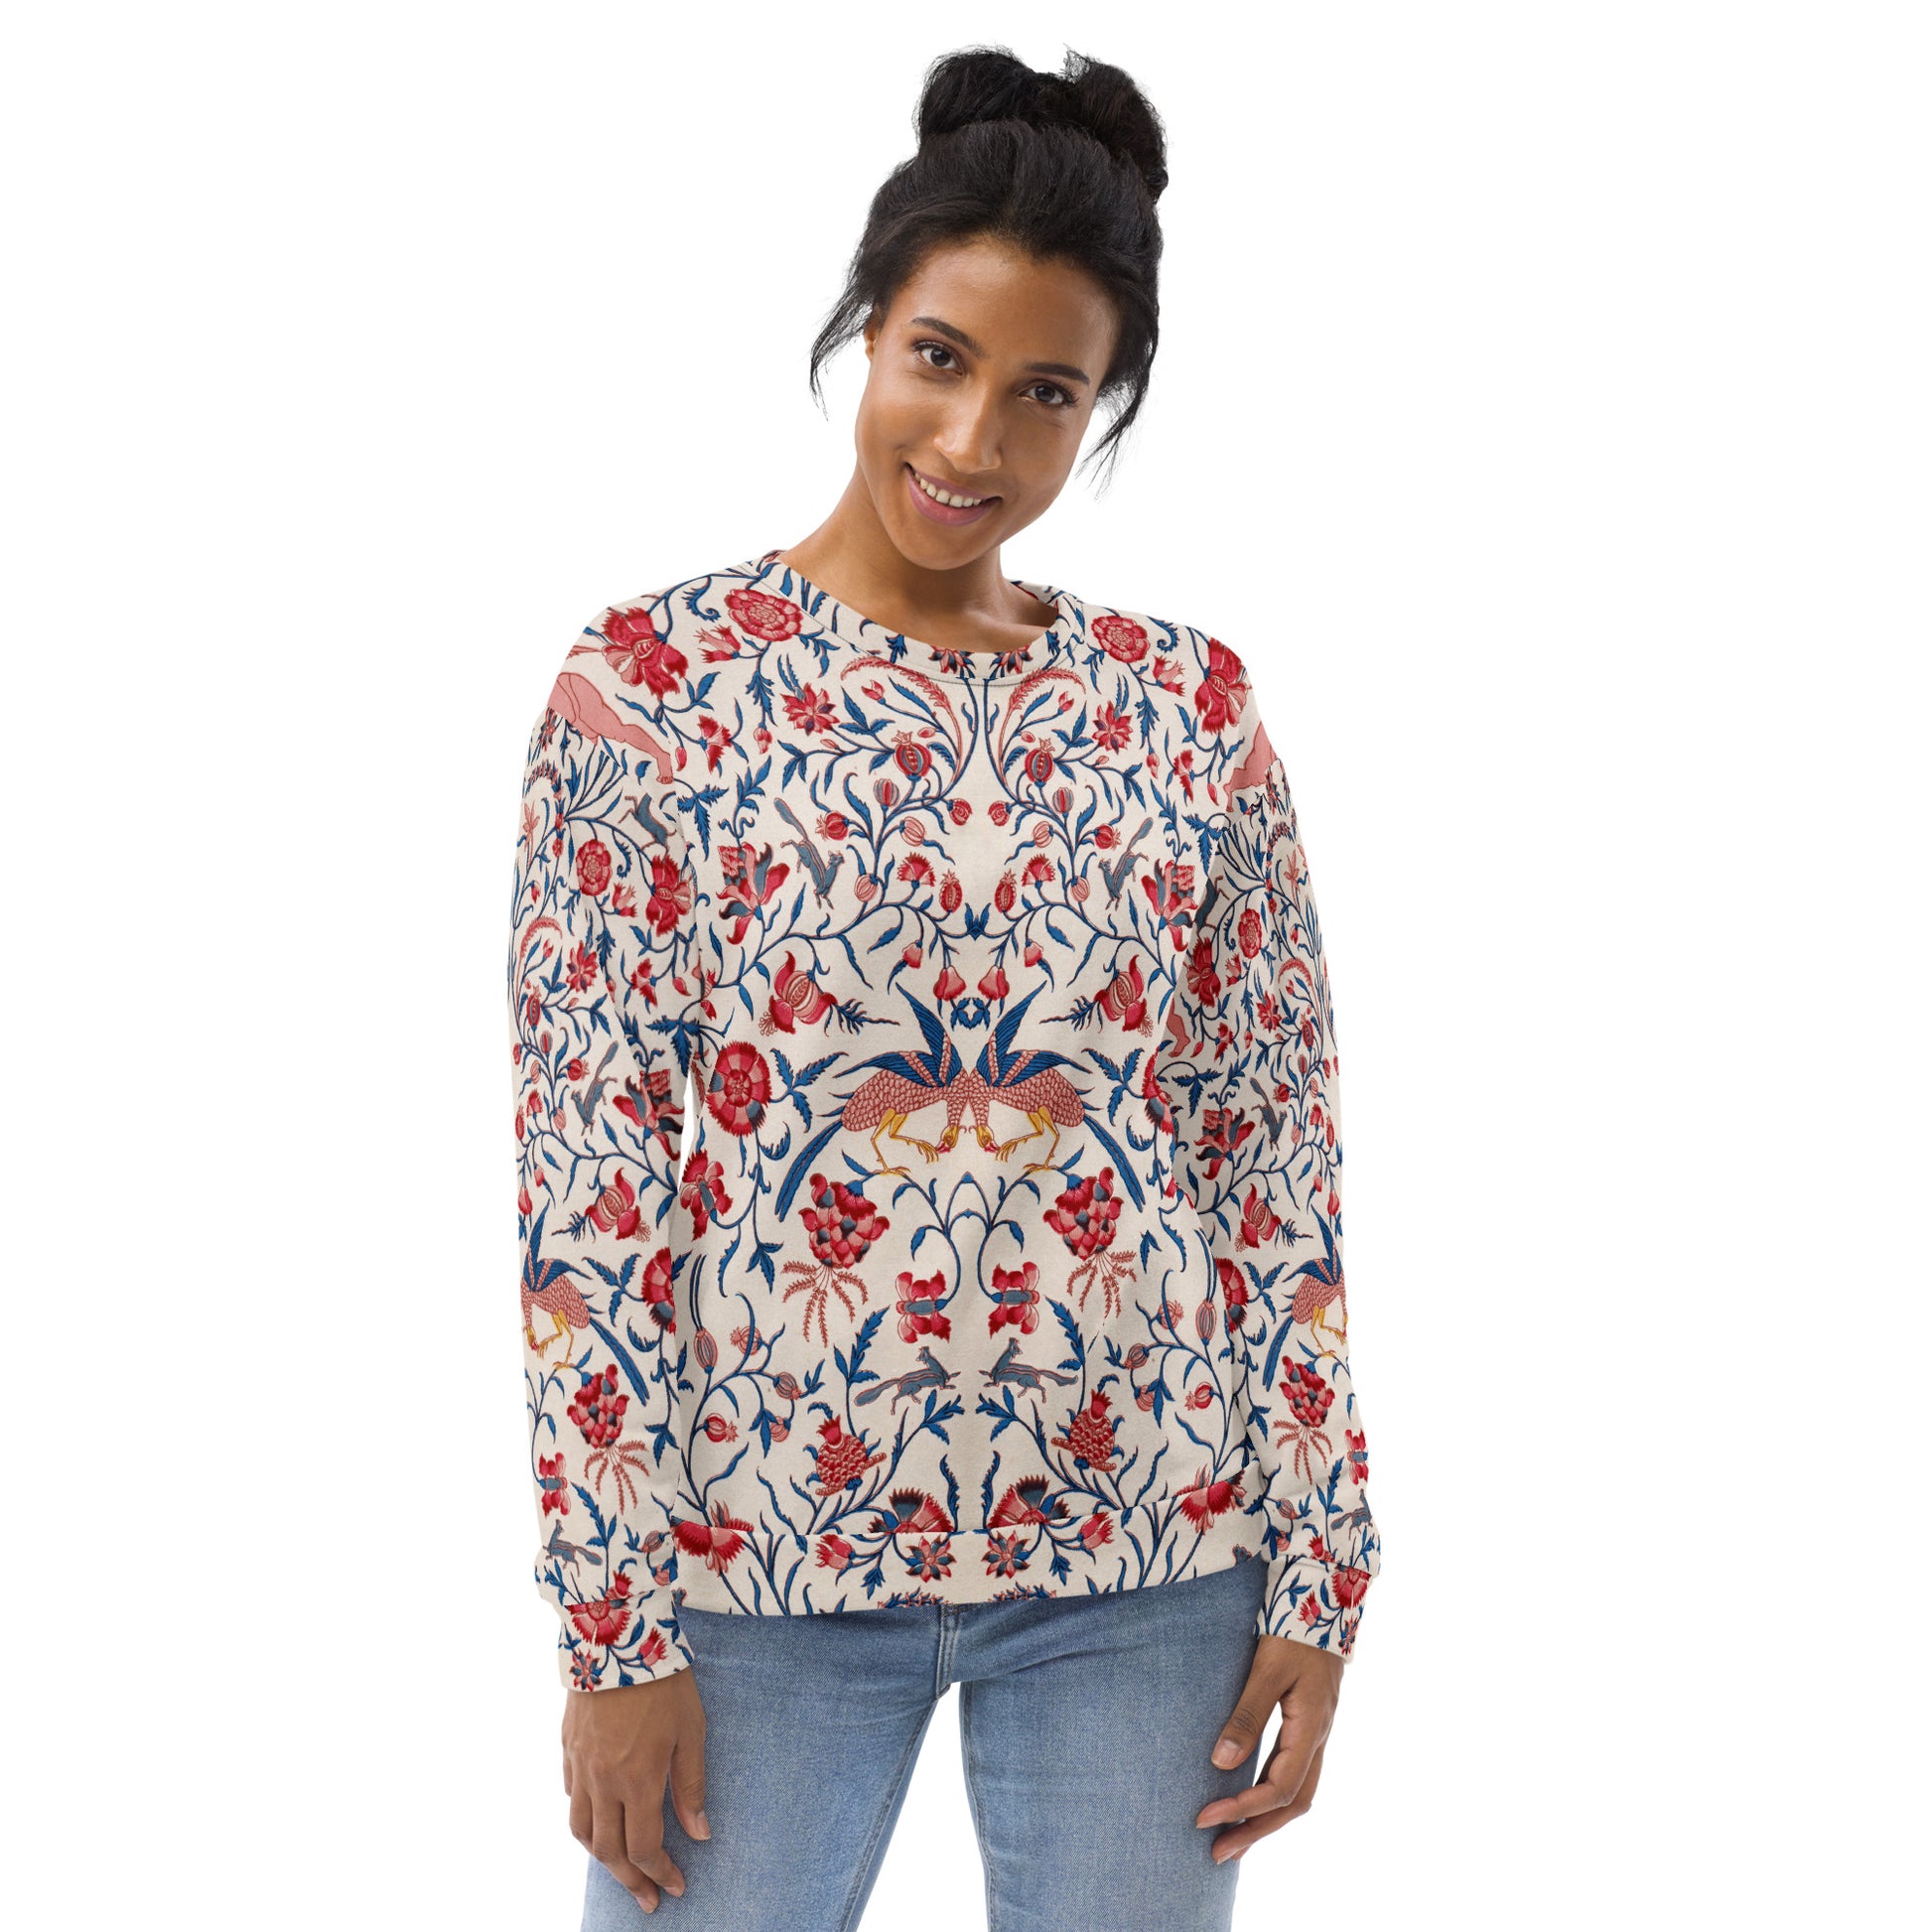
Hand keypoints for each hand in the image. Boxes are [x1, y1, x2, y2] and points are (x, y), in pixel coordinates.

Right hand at [563, 1666, 709, 1913]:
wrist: (617, 1635)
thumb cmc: (664, 1681)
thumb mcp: (691, 1730)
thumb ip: (691, 1785)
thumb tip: (699, 1834)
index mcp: (638, 1780)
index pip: (646, 1847)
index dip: (661, 1873)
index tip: (676, 1887)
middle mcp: (603, 1781)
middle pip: (609, 1851)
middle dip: (631, 1882)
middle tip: (648, 1899)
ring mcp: (580, 1766)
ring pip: (581, 1831)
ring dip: (602, 1858)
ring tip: (621, 1869)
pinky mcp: (567, 1748)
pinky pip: (570, 1798)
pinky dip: (584, 1819)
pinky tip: (599, 1819)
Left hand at [1195, 1634, 1344, 1863]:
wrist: (1324, 1599)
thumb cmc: (1293, 1631)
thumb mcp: (1267, 1669)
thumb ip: (1247, 1714)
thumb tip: (1221, 1763)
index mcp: (1311, 1728)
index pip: (1278, 1787)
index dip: (1243, 1808)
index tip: (1205, 1817)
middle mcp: (1318, 1738)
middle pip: (1292, 1803)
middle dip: (1256, 1830)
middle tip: (1216, 1854)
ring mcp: (1316, 1733)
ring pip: (1298, 1793)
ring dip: (1266, 1820)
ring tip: (1232, 1842)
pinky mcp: (1308, 1725)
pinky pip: (1295, 1774)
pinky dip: (1272, 1796)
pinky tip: (1251, 1801)